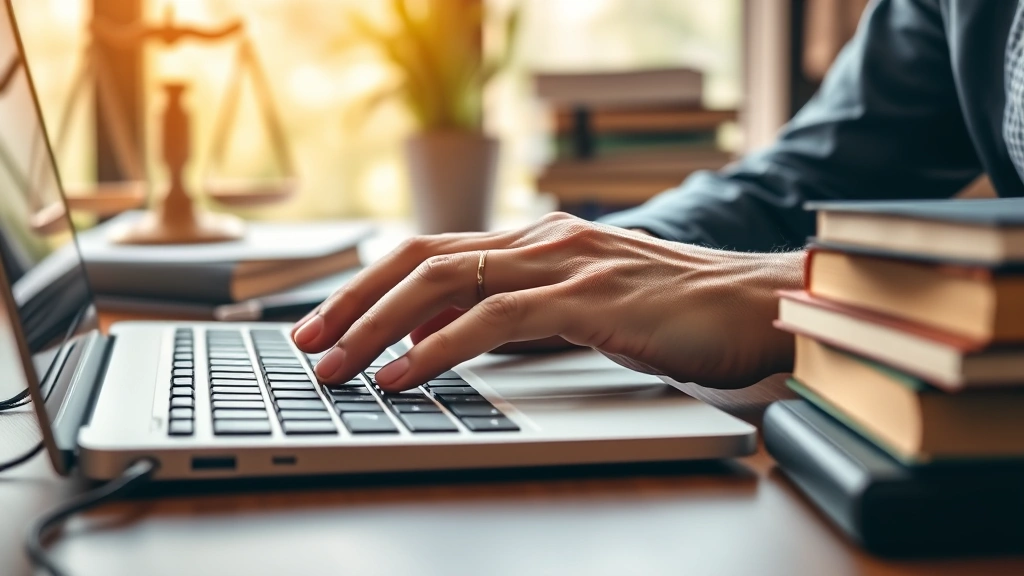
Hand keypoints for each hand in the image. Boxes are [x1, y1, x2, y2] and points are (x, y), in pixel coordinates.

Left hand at [291, 212, 803, 390]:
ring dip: (379, 327)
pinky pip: (495, 320)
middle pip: (422, 260)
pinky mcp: (589, 298)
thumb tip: (445, 337)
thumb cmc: (676, 311)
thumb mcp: (582, 305)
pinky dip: (439, 348)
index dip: (370, 285)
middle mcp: (542, 241)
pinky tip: (405, 373)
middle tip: (308, 343)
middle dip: (354, 302)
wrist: (757, 304)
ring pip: (446, 283)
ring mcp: (565, 264)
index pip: (432, 254)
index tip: (328, 323)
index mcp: (537, 241)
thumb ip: (518, 312)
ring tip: (338, 366)